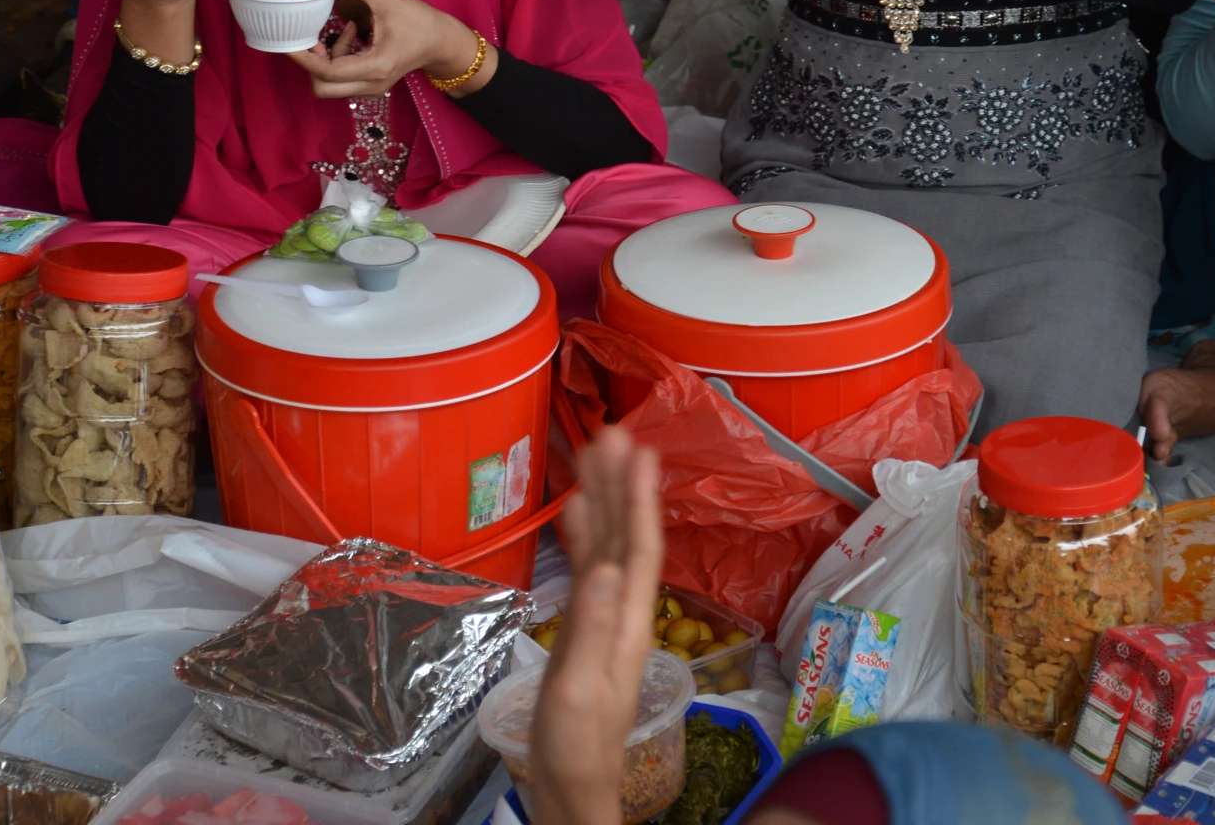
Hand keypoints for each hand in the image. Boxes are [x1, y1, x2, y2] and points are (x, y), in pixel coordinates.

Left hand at [284, 0, 483, 95]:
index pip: (327, 72)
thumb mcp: (390, 0)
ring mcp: (370, 88)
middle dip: (310, 65)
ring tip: (340, 32)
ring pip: (330, 86)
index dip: (303, 58)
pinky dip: (337, 60)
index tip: (289, 41)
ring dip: (325, 61)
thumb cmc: (421, 23)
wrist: (443, 42)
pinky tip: (351, 35)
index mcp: (374, 67)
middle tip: (313, 39)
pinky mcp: (370, 83)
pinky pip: (341, 80)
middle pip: (322, 88)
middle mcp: (370, 84)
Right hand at [523, 427, 663, 824]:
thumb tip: (605, 569)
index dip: (641, 499)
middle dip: (622, 485)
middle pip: (628, 537)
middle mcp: (623, 611)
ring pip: (609, 545)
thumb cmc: (577, 743)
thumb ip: (593, 629)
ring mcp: (606, 617)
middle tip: (613, 432)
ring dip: (604, 500)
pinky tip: (576, 510)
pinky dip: (584, 534)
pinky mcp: (587, 626)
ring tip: (594, 453)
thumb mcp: (581, 687)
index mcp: (629, 621)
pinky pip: (588, 566)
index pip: (641, 548)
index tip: (642, 451)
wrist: (573, 783)